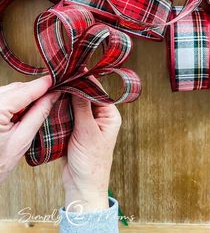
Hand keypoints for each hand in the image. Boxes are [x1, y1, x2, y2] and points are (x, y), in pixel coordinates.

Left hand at [0, 76, 59, 181]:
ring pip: (10, 90)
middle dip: (35, 90)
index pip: (24, 90)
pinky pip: (3, 97)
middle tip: (53, 93)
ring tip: (40, 103)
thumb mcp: (22, 140)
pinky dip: (15, 100)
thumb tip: (53, 96)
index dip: (43, 84)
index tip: (57, 80)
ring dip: (25, 95)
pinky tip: (24, 109)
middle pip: (17, 87)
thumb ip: (39, 114)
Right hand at [62, 84, 121, 212]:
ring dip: (66, 98)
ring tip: (55, 87)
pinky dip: (61, 108)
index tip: (73, 70)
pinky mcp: (76, 128)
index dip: (85, 80)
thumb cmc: (91, 162)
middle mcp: (100, 117)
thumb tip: (79, 84)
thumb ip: (82, 107)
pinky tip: (53, 102)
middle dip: (73, 88)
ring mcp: (87, 122)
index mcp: (109, 116)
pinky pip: (68, 114)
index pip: (98, 91)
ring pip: (75, 104)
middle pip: (86, 96)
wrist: (82, 185)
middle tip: (60, 77)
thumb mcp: (87, 132)